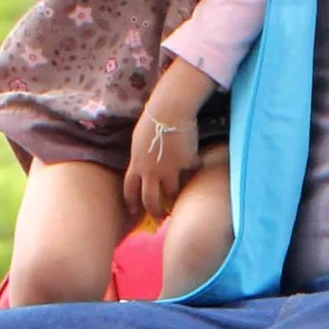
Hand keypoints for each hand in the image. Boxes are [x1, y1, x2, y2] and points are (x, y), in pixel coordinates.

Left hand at [125, 59, 212, 223]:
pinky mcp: (186, 163)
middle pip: (150, 200)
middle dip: (155, 211)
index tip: (134, 211)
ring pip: (172, 194)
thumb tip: (140, 165)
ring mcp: (170, 169)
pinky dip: (197, 167)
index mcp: (137, 165)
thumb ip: (140, 157)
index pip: (129, 190)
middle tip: (160, 218)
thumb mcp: (138, 141)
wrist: (169, 110)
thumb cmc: (152, 119)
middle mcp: (151, 172)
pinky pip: (193, 170)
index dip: (131, 202)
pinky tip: (199, 164)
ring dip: (175, 199)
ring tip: (179, 201)